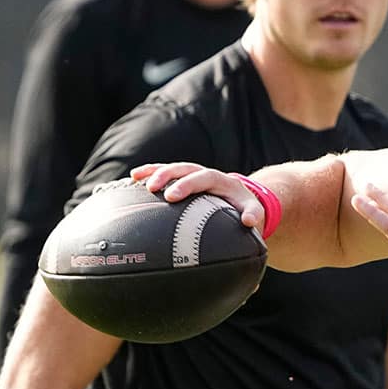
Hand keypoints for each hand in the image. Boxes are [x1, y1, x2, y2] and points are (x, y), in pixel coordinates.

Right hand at [130, 162, 264, 233]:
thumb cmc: (243, 206)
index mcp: (220, 180)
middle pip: (184, 168)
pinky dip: (150, 173)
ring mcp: (191, 175)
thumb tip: (249, 221)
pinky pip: (165, 172)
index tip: (172, 196)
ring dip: (154, 171)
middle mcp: (204, 173)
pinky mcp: (182, 179)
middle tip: (152, 188)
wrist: (239, 197)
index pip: (203, 177)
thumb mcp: (252, 209)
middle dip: (167, 176)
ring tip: (136, 178)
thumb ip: (254, 214)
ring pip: (172, 168)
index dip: (187, 184)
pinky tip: (133, 178)